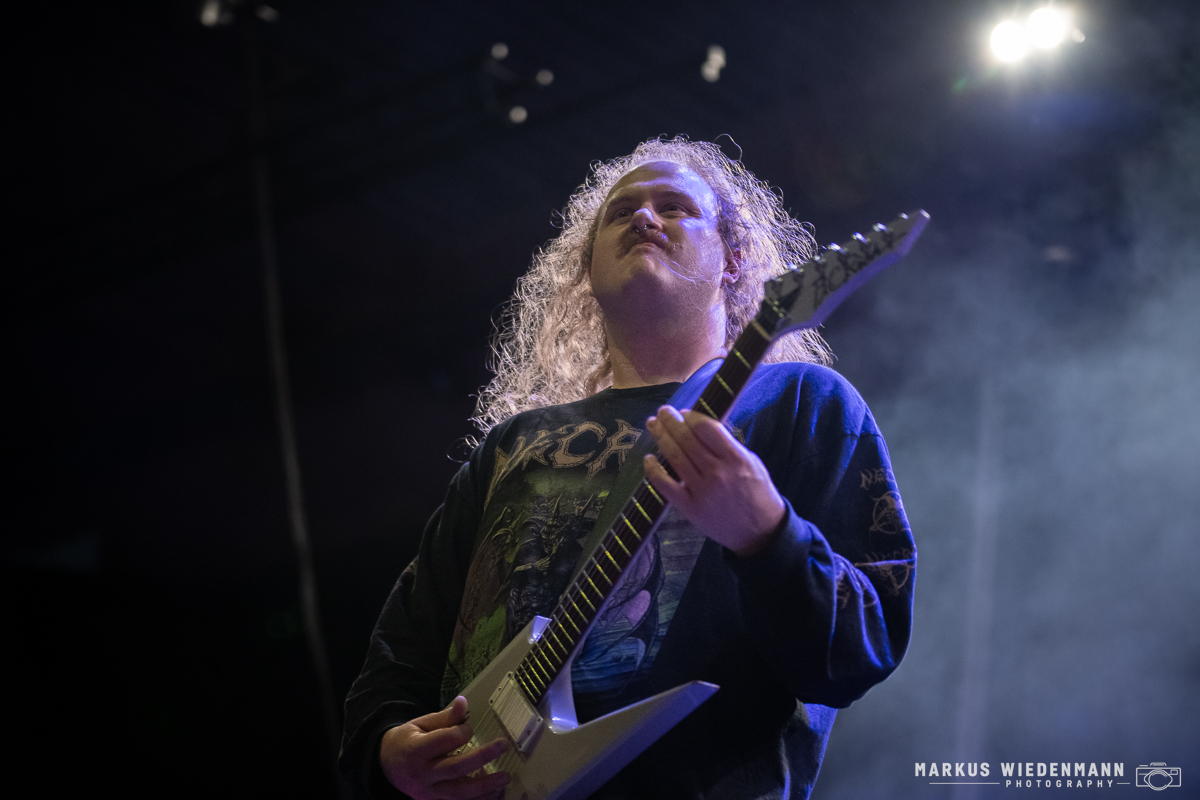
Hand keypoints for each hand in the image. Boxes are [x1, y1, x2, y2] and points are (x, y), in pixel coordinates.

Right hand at [379, 696, 510, 799]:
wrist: (386, 765)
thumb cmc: (406, 741)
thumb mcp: (420, 724)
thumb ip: (444, 717)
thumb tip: (464, 702)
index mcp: (416, 750)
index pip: (446, 740)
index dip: (462, 731)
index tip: (468, 726)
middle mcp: (422, 775)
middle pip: (456, 768)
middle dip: (482, 757)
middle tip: (503, 745)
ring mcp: (427, 793)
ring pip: (459, 793)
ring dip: (485, 786)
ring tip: (504, 777)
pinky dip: (477, 799)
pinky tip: (493, 791)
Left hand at [644, 405, 785, 556]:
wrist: (759, 532)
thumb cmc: (757, 493)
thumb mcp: (751, 463)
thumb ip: (728, 446)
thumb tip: (700, 427)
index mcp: (736, 459)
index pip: (707, 428)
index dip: (691, 417)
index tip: (684, 412)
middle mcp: (717, 472)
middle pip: (687, 439)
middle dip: (671, 422)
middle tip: (662, 412)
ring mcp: (701, 491)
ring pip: (674, 457)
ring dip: (661, 437)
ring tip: (653, 425)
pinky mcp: (689, 508)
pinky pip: (665, 486)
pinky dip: (653, 470)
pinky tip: (648, 458)